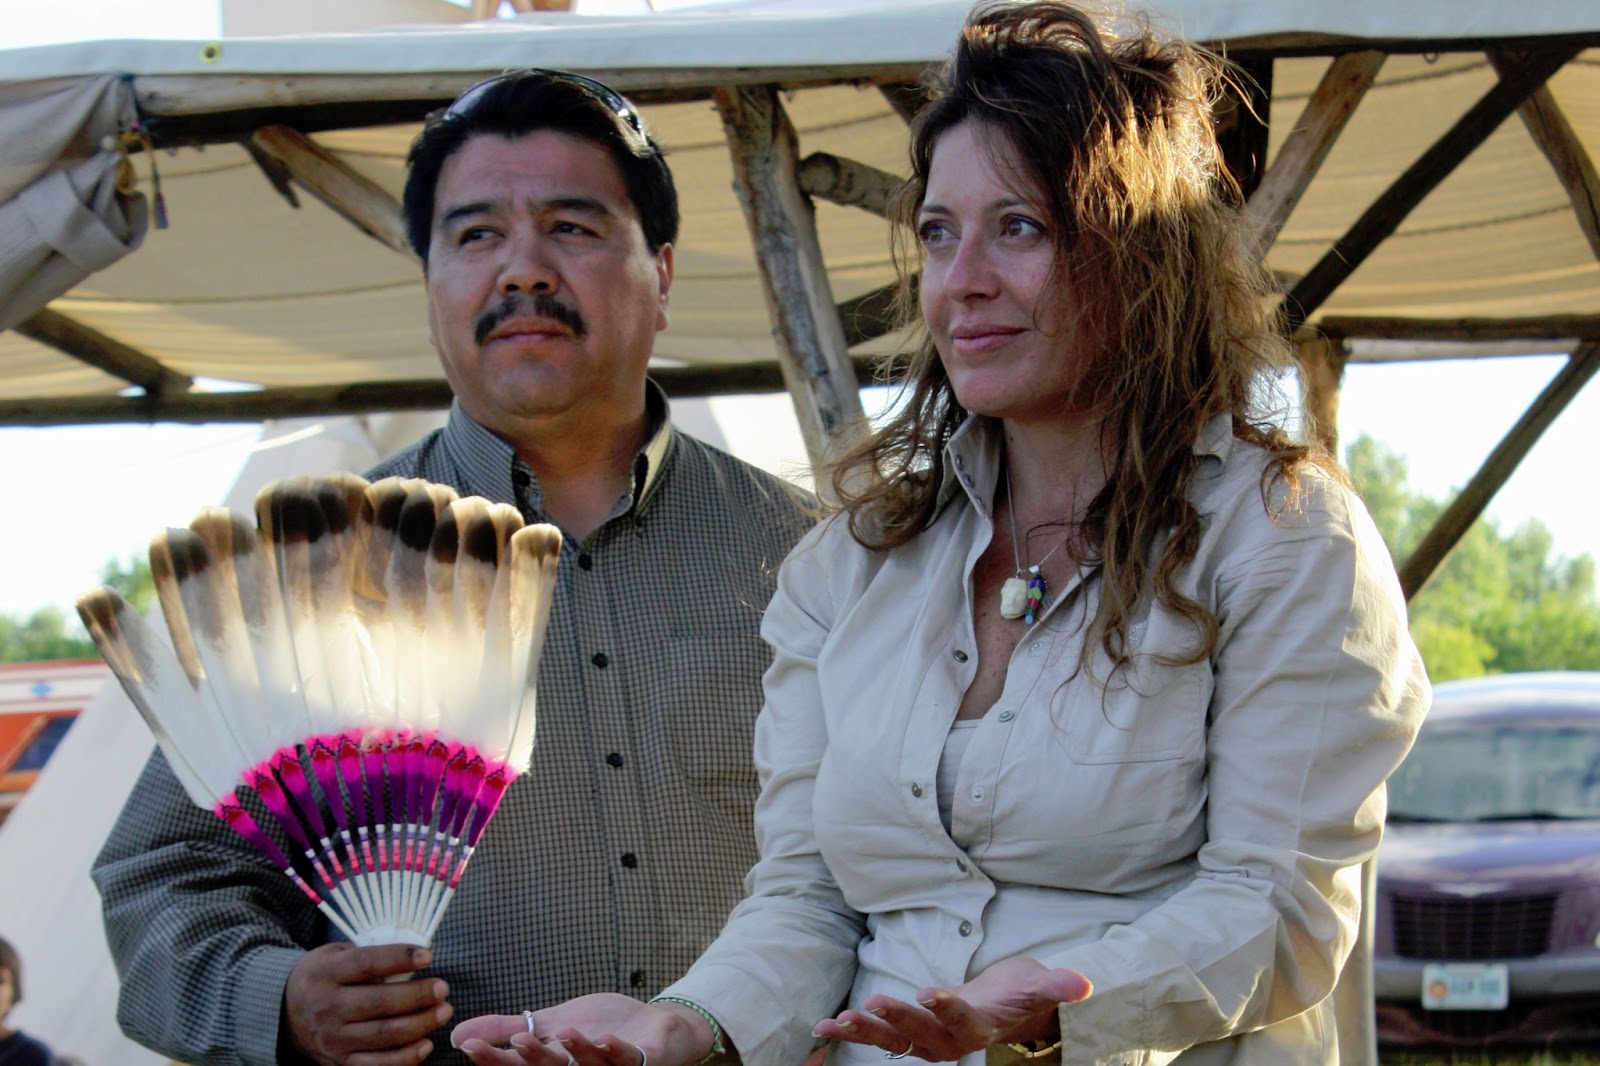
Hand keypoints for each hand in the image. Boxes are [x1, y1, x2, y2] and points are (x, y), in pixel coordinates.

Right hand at [285, 942, 451, 1065]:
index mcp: (325, 973)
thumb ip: (370, 955)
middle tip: (443, 988)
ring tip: (443, 1012)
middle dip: (418, 995)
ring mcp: (332, 1039)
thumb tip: (417, 957)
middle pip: (379, 1003)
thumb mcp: (336, 954)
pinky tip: (425, 1044)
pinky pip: (377, 1065)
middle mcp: (327, 1007)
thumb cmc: (324, 976)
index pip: (367, 964)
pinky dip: (405, 1058)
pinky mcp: (339, 1063)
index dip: (399, 958)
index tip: (428, 956)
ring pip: (383, 1035)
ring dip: (420, 1024)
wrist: (285, 1011)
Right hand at [455, 993, 711, 1065]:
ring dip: (576, 1050)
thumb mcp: (550, 1022)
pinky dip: (615, 1050)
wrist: (655, 1026)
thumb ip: (508, 1028)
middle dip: (533, 1058)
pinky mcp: (640, 1059)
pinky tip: (603, 1038)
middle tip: (518, 1041)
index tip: (469, 1046)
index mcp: (555, 1063)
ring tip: (561, 1031)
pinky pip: (627, 1057)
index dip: (495, 1059)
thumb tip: (458, 1034)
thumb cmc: (601, 1028)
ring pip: (588, 1065)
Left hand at [812, 956, 1090, 1061]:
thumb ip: (1057, 986)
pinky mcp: (911, 1033)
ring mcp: (929, 1040)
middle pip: (921, 1032)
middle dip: (896, 1019)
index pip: (963, 1019)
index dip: (947, 1007)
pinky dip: (853, 1030)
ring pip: (894, 1040)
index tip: (929, 993)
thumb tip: (1083, 985)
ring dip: (865, 1031)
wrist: (1005, 1007)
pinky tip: (823, 1025)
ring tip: (836, 1022)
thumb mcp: (1041, 986)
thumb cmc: (1021, 993)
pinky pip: (880, 1036)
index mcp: (980, 1026)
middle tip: (871, 1004)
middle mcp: (951, 1040)